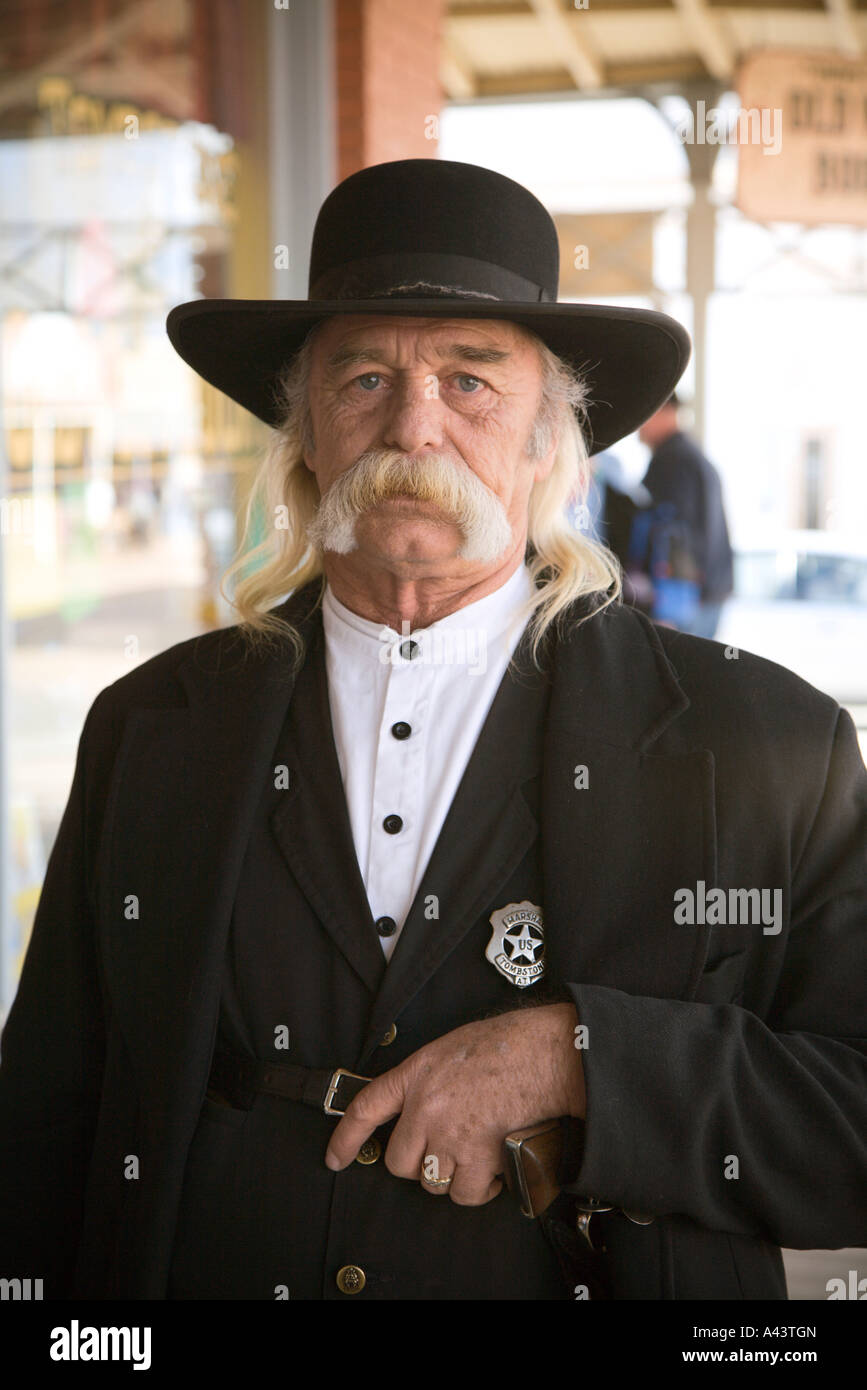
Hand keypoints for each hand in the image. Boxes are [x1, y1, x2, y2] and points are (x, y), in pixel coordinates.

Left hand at [325, 1002, 584, 1204]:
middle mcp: (425, 1108)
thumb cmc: (506, 1045)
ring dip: (452, 1176)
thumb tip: (423, 1111)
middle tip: (445, 1151)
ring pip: (433, 1182)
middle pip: (399, 1163)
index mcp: (415, 1075)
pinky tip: (494, 1169)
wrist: (544, 1053)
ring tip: (476, 1155)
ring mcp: (449, 1135)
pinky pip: (465, 1193)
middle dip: (420, 1163)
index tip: (336, 1159)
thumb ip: (428, 1080)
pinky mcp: (477, 1158)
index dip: (345, 1139)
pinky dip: (481, 1188)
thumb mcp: (450, 1050)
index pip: (365, 1109)